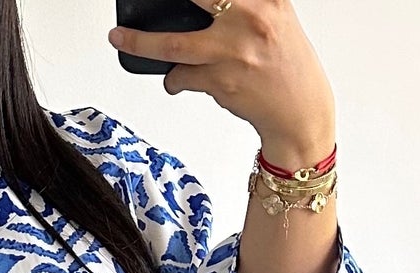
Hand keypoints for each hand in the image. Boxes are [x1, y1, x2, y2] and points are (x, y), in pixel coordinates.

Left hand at [108, 0, 336, 171]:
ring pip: (172, 43)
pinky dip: (173, 79)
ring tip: (120, 38)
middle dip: (160, 1)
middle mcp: (251, 18)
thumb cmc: (286, 66)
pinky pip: (182, 76)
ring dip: (140, 42)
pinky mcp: (221, 82)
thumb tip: (204, 3)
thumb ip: (245, 3)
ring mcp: (233, 51)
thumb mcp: (276, 18)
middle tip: (135, 3)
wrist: (300, 114)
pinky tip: (175, 79)